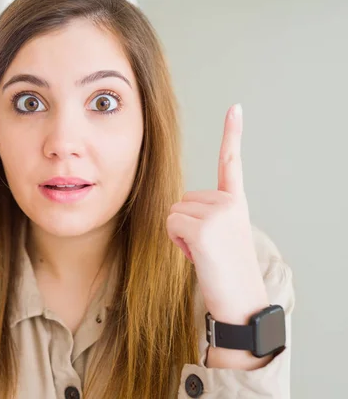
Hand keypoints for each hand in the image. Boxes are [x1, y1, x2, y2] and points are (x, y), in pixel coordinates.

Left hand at [166, 104, 267, 325]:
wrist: (241, 301)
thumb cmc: (225, 271)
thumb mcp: (221, 235)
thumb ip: (204, 214)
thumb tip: (177, 209)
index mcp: (235, 202)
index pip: (230, 162)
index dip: (232, 134)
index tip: (235, 108)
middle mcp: (228, 202)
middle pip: (180, 199)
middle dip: (184, 223)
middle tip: (205, 247)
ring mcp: (218, 213)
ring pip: (172, 212)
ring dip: (179, 234)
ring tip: (203, 252)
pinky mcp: (203, 228)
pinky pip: (170, 224)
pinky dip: (176, 242)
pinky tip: (197, 255)